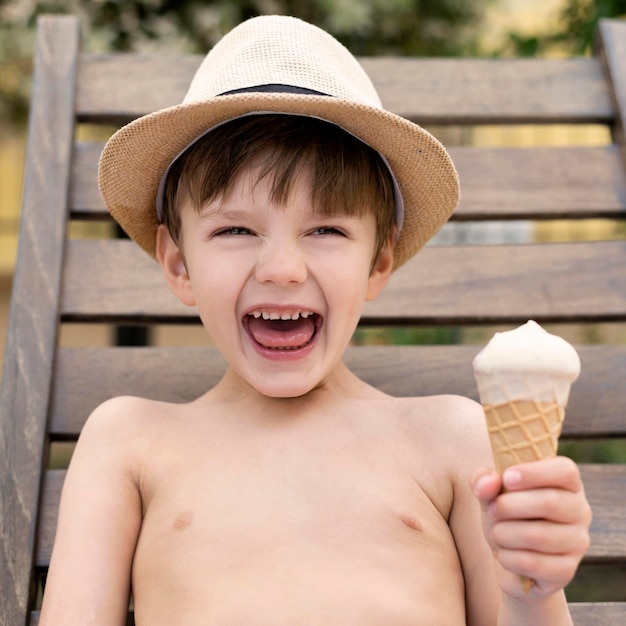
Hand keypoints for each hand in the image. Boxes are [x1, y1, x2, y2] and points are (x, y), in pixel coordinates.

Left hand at [471, 456, 591, 597]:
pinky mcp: (567, 570)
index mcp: (566, 483)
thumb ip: (484, 479)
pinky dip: (508, 557)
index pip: (565, 470)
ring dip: (504, 533)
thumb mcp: (490, 490)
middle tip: (492, 509)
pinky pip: (533, 563)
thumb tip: (487, 483)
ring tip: (497, 532)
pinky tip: (504, 553)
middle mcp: (580, 510)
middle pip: (550, 502)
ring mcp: (578, 542)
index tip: (507, 478)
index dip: (534, 472)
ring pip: (538, 536)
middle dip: (509, 505)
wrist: (509, 554)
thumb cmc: (505, 511)